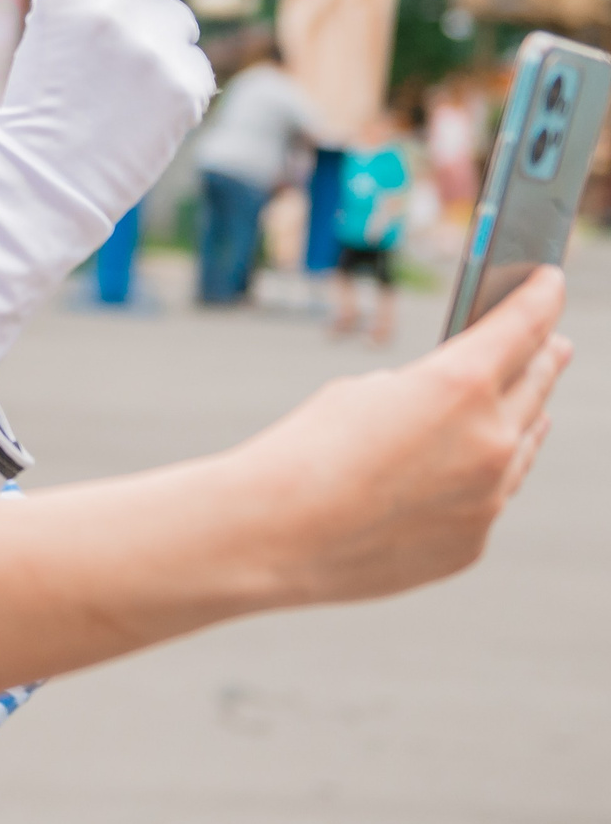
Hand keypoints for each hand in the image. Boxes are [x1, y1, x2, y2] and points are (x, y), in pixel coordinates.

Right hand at [0, 0, 213, 382]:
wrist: (45, 185)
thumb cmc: (36, 110)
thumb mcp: (41, 35)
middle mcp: (116, 2)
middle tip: (111, 37)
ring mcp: (158, 41)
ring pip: (178, 16)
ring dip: (158, 42)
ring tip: (120, 93)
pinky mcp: (191, 81)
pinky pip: (194, 63)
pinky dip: (174, 86)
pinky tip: (141, 115)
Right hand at [238, 268, 568, 605]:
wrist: (269, 536)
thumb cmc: (301, 453)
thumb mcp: (360, 394)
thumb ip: (422, 393)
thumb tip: (456, 416)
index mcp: (459, 384)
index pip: (525, 324)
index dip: (541, 296)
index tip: (550, 280)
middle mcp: (490, 440)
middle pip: (537, 385)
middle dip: (544, 358)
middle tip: (554, 345)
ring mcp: (487, 499)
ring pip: (522, 447)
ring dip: (522, 420)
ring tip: (527, 408)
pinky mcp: (470, 543)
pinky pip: (487, 500)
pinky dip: (477, 481)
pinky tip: (465, 473)